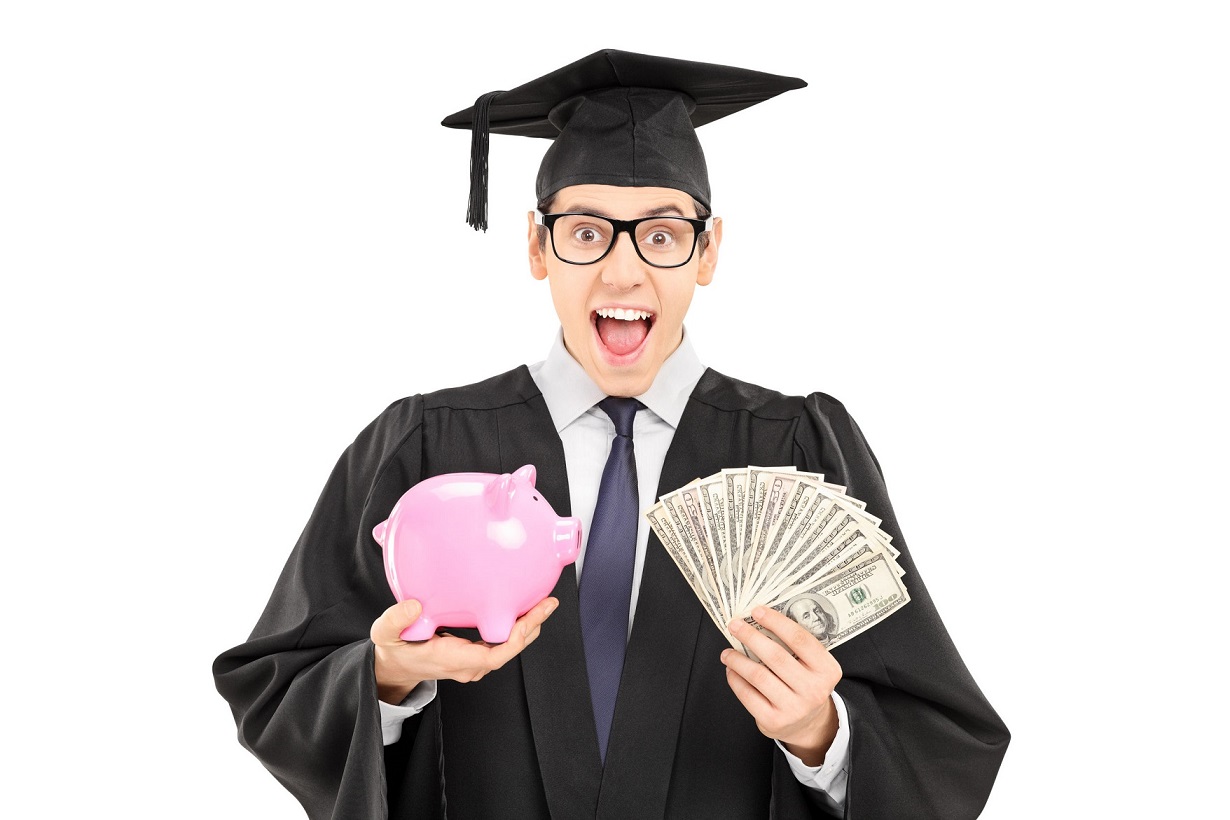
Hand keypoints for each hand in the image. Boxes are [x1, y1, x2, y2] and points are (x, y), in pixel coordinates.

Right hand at [370, 597, 557, 703]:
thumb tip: (415, 605)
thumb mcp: (385, 633)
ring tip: (544, 603)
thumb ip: (396, 619)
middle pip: (509, 649)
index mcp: (452, 659)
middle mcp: (468, 664)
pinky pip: (502, 643)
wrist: (396, 668)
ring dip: (527, 627)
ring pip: (508, 647)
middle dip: (531, 627)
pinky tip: (525, 609)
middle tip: (549, 603)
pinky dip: (516, 627)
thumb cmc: (394, 649)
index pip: (493, 655)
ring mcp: (474, 662)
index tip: (531, 619)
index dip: (516, 638)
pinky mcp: (475, 656)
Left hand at [722, 606, 842, 765]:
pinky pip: (748, 695)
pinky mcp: (774, 721)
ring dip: (738, 659)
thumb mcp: (813, 666)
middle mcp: (813, 690)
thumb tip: (761, 619)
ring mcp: (794, 708)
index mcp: (827, 670)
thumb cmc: (805, 685)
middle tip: (735, 625)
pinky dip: (735, 679)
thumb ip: (795, 646)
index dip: (776, 622)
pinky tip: (731, 670)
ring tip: (728, 651)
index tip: (757, 611)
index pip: (800, 639)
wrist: (809, 724)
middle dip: (751, 637)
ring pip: (758, 675)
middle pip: (776, 656)